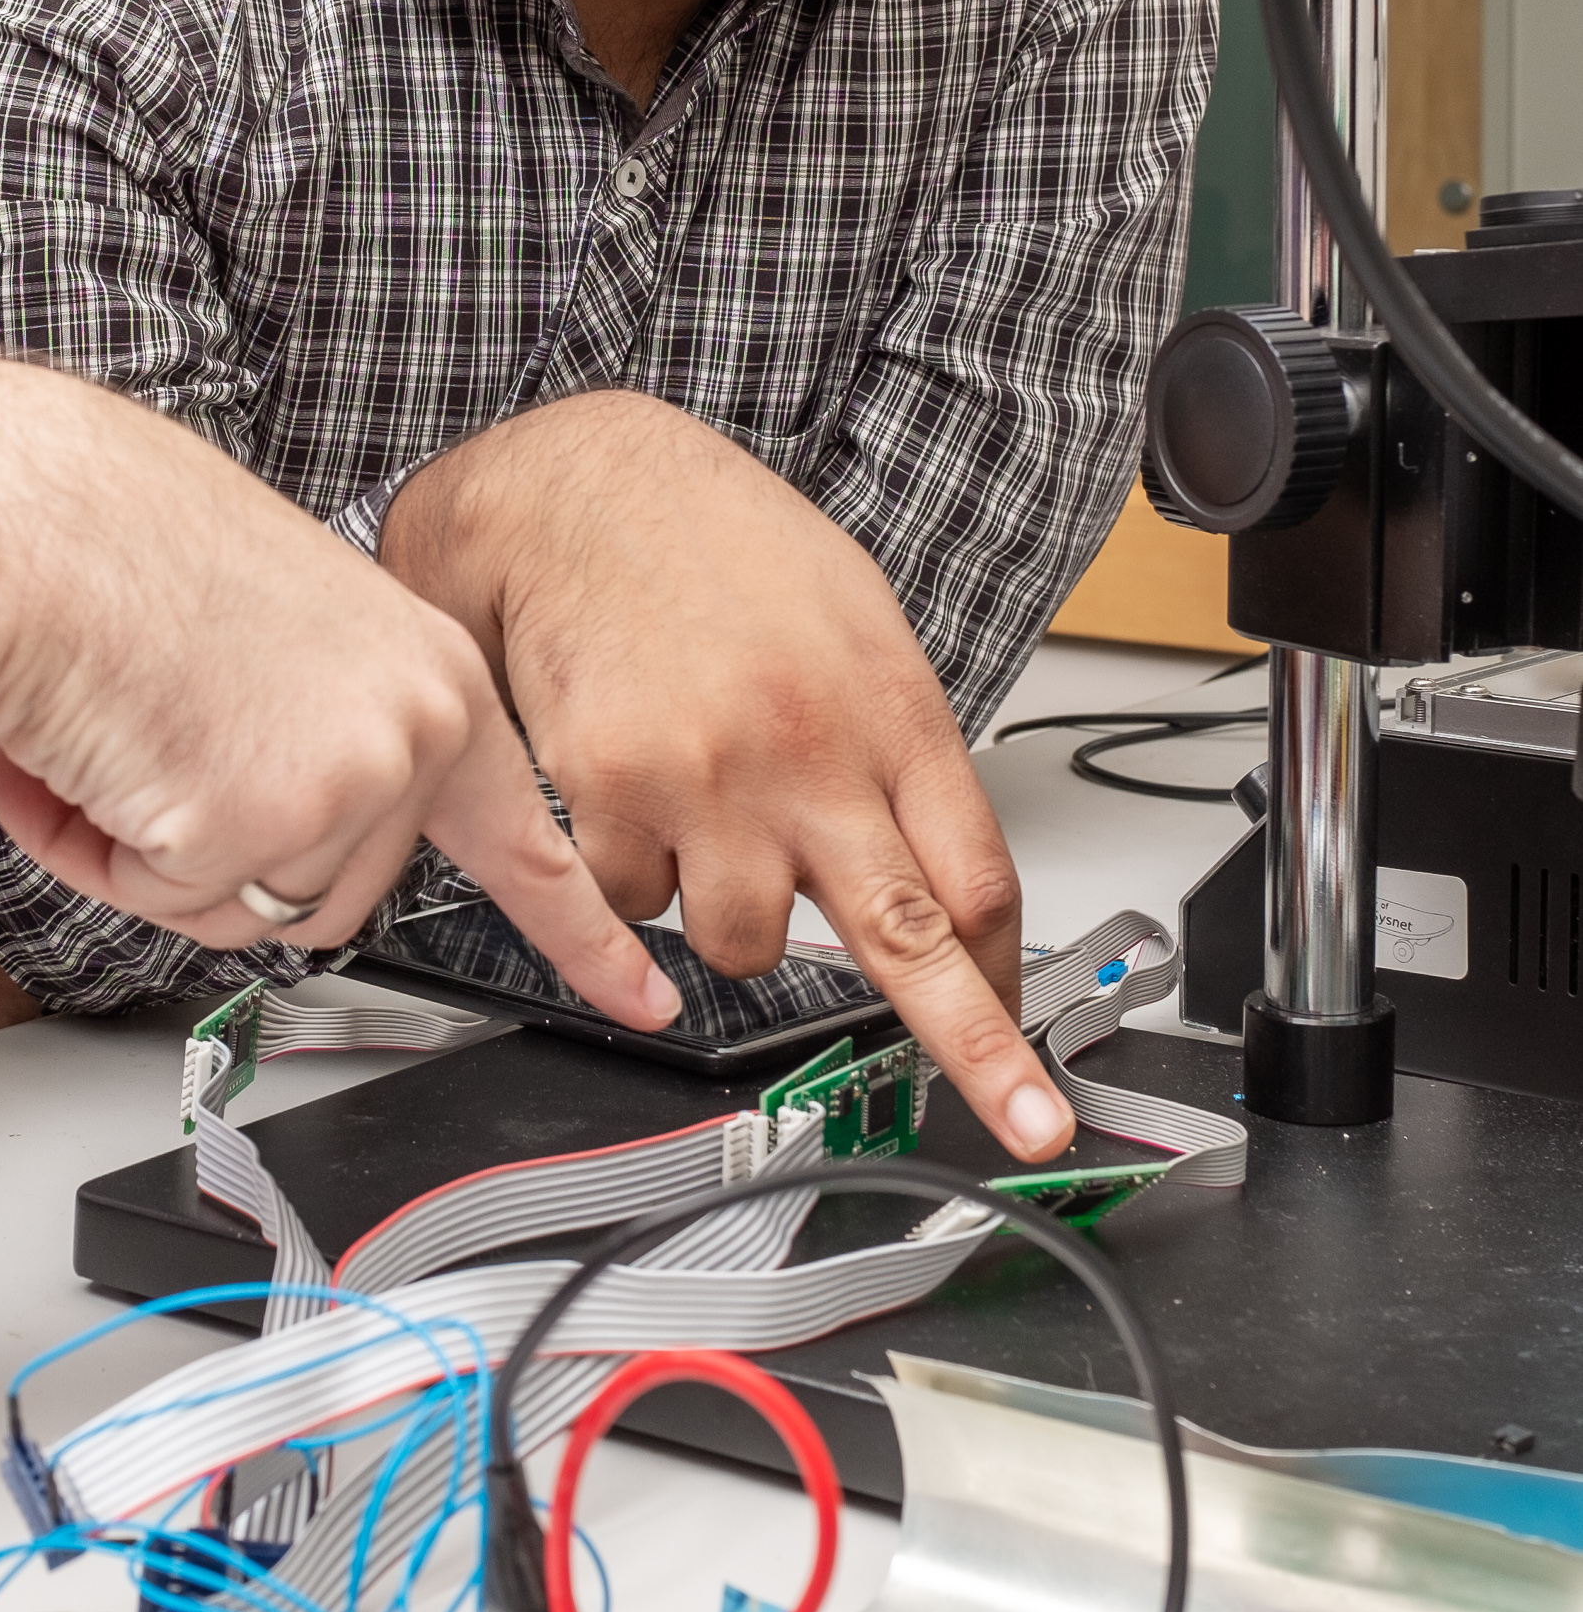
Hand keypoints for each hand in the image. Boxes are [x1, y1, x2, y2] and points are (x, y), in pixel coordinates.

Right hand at [0, 359, 677, 1035]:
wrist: (29, 525)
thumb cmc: (120, 557)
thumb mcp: (283, 644)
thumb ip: (325, 742)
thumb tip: (285, 846)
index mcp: (430, 673)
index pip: (529, 833)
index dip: (586, 932)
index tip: (647, 999)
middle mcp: (419, 723)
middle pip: (335, 897)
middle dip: (224, 855)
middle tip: (153, 752)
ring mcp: (355, 776)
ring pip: (251, 913)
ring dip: (158, 853)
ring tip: (118, 736)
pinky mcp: (269, 822)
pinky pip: (174, 905)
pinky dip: (103, 851)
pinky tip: (87, 752)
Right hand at [380, 392, 1073, 1160]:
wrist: (579, 490)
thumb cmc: (722, 546)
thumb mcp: (857, 621)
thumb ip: (898, 747)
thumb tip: (936, 870)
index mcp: (888, 711)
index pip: (980, 879)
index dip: (1008, 986)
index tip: (1031, 1055)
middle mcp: (807, 755)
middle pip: (907, 941)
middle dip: (977, 1052)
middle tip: (1023, 1121)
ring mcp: (706, 781)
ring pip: (744, 946)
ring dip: (732, 913)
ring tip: (710, 817)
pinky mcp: (609, 794)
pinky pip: (634, 907)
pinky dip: (635, 875)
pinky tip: (635, 794)